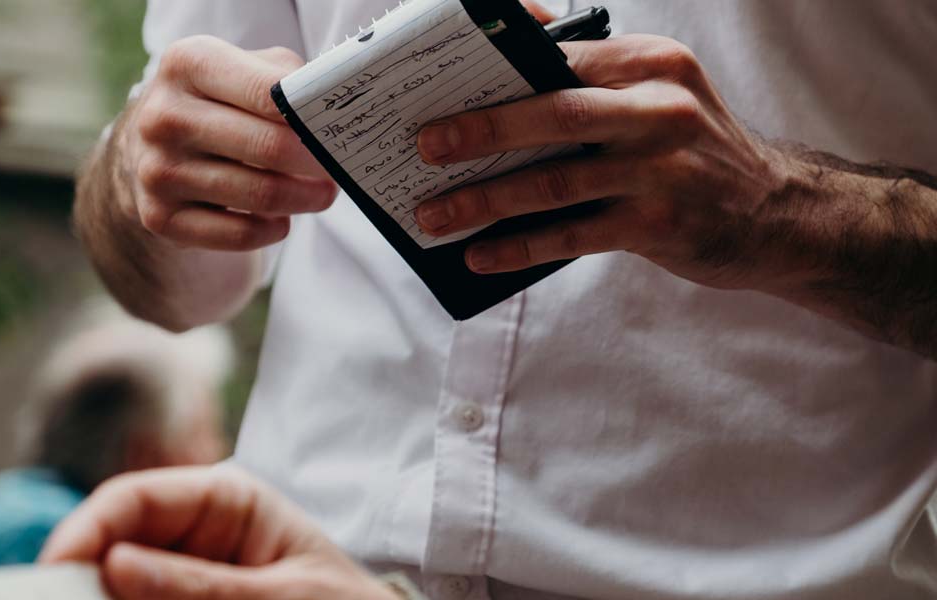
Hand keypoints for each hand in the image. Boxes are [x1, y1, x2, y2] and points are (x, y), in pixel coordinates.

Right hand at [39, 466, 398, 599]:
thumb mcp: (282, 595)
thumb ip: (204, 585)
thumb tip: (115, 565)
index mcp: (227, 501)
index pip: (136, 498)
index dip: (87, 529)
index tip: (56, 570)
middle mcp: (196, 534)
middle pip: (114, 546)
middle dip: (83, 578)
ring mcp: (185, 575)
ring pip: (120, 587)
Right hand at [119, 37, 337, 250]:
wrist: (152, 149)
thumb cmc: (219, 103)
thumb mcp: (245, 69)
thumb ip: (289, 79)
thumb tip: (333, 106)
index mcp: (188, 64)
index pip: (269, 92)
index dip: (313, 116)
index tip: (338, 130)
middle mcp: (164, 116)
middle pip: (269, 148)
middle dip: (317, 163)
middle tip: (340, 169)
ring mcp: (157, 169)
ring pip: (260, 195)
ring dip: (304, 199)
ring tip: (322, 194)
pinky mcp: (159, 216)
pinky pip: (239, 234)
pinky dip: (272, 230)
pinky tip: (281, 220)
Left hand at [414, 35, 791, 291]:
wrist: (779, 213)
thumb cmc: (695, 152)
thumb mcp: (660, 95)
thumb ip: (594, 79)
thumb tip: (510, 57)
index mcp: (652, 63)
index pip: (559, 57)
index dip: (493, 72)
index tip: (438, 87)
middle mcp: (661, 108)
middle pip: (553, 114)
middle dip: (480, 131)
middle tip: (422, 147)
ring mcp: (663, 170)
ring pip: (554, 182)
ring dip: (484, 201)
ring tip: (435, 215)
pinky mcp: (660, 225)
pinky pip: (572, 235)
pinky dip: (520, 246)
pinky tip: (481, 256)